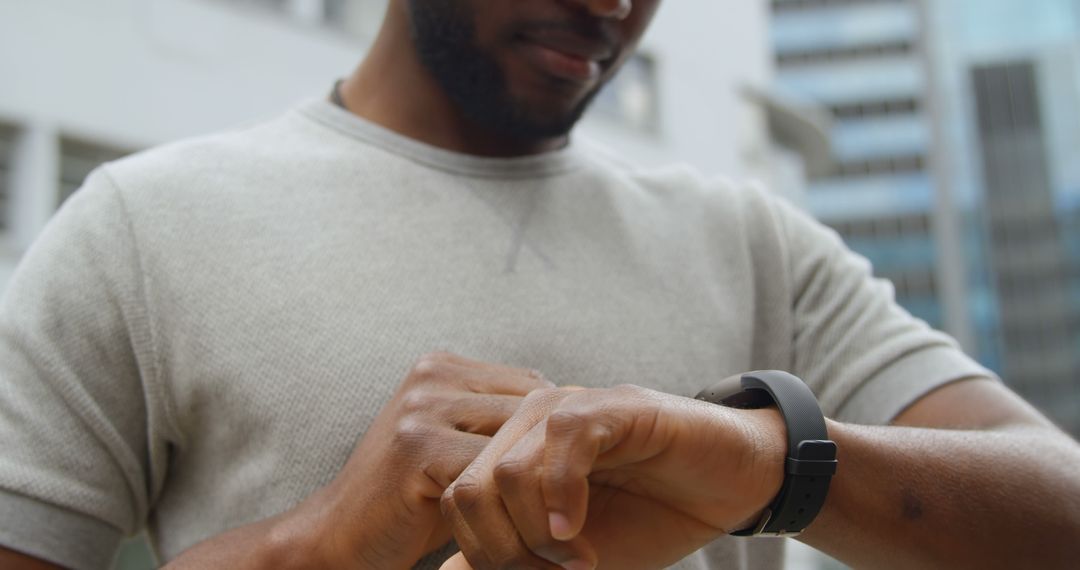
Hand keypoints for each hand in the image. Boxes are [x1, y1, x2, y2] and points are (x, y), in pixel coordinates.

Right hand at [289, 352, 553, 568]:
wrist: (340, 535)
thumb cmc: (412, 499)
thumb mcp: (461, 448)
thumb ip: (503, 427)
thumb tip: (579, 412)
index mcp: (444, 366)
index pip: (532, 384)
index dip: (555, 432)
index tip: (578, 472)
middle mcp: (432, 374)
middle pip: (529, 408)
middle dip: (554, 456)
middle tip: (579, 502)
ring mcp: (422, 407)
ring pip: (516, 441)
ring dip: (540, 486)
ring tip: (564, 523)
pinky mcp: (417, 448)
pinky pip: (491, 473)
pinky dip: (514, 507)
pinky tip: (530, 534)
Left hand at [438, 384, 785, 569]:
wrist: (731, 485)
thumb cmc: (651, 516)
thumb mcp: (570, 556)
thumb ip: (511, 558)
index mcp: (515, 451)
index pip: (457, 501)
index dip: (485, 553)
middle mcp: (532, 423)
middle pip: (468, 491)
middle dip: (502, 550)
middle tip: (557, 569)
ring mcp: (571, 408)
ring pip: (507, 474)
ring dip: (535, 536)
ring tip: (578, 556)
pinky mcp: (613, 404)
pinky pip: (562, 442)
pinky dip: (562, 498)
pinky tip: (576, 532)